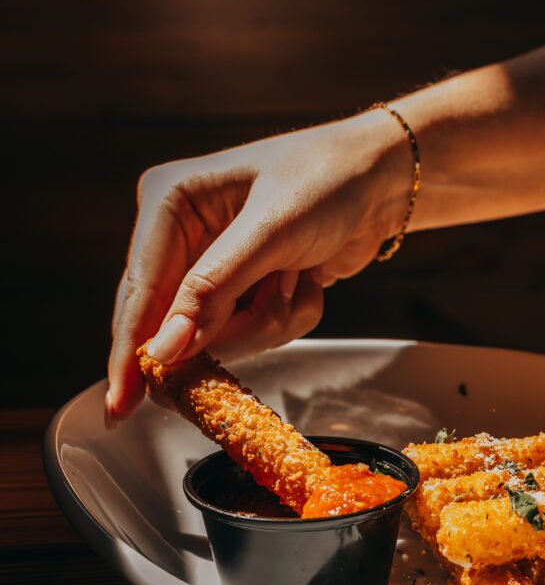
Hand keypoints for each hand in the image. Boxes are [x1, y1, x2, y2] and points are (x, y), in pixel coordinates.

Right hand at [106, 111, 409, 422]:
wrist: (382, 180)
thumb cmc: (327, 180)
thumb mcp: (270, 230)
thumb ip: (213, 291)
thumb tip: (164, 349)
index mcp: (169, 203)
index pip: (140, 292)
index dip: (130, 353)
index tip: (122, 404)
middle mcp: (181, 235)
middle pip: (176, 322)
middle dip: (225, 331)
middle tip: (259, 318)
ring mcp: (212, 264)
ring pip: (220, 336)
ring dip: (268, 319)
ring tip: (297, 275)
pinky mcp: (243, 286)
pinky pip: (253, 331)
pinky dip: (286, 316)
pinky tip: (305, 279)